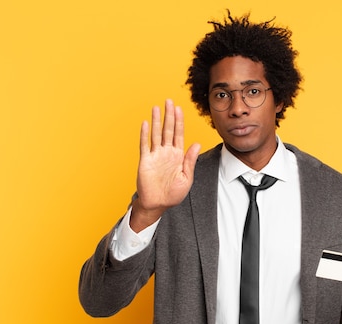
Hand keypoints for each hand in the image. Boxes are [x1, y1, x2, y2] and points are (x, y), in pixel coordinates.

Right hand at [130, 99, 200, 231]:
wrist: (158, 205)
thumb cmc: (173, 194)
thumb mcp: (186, 178)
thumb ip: (190, 161)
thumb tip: (196, 144)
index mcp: (178, 156)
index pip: (179, 134)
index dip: (179, 121)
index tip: (179, 108)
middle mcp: (166, 153)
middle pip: (168, 130)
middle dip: (169, 115)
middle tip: (169, 101)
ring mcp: (155, 156)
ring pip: (156, 134)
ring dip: (156, 121)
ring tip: (157, 107)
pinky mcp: (145, 161)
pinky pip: (145, 145)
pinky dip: (145, 134)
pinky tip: (146, 123)